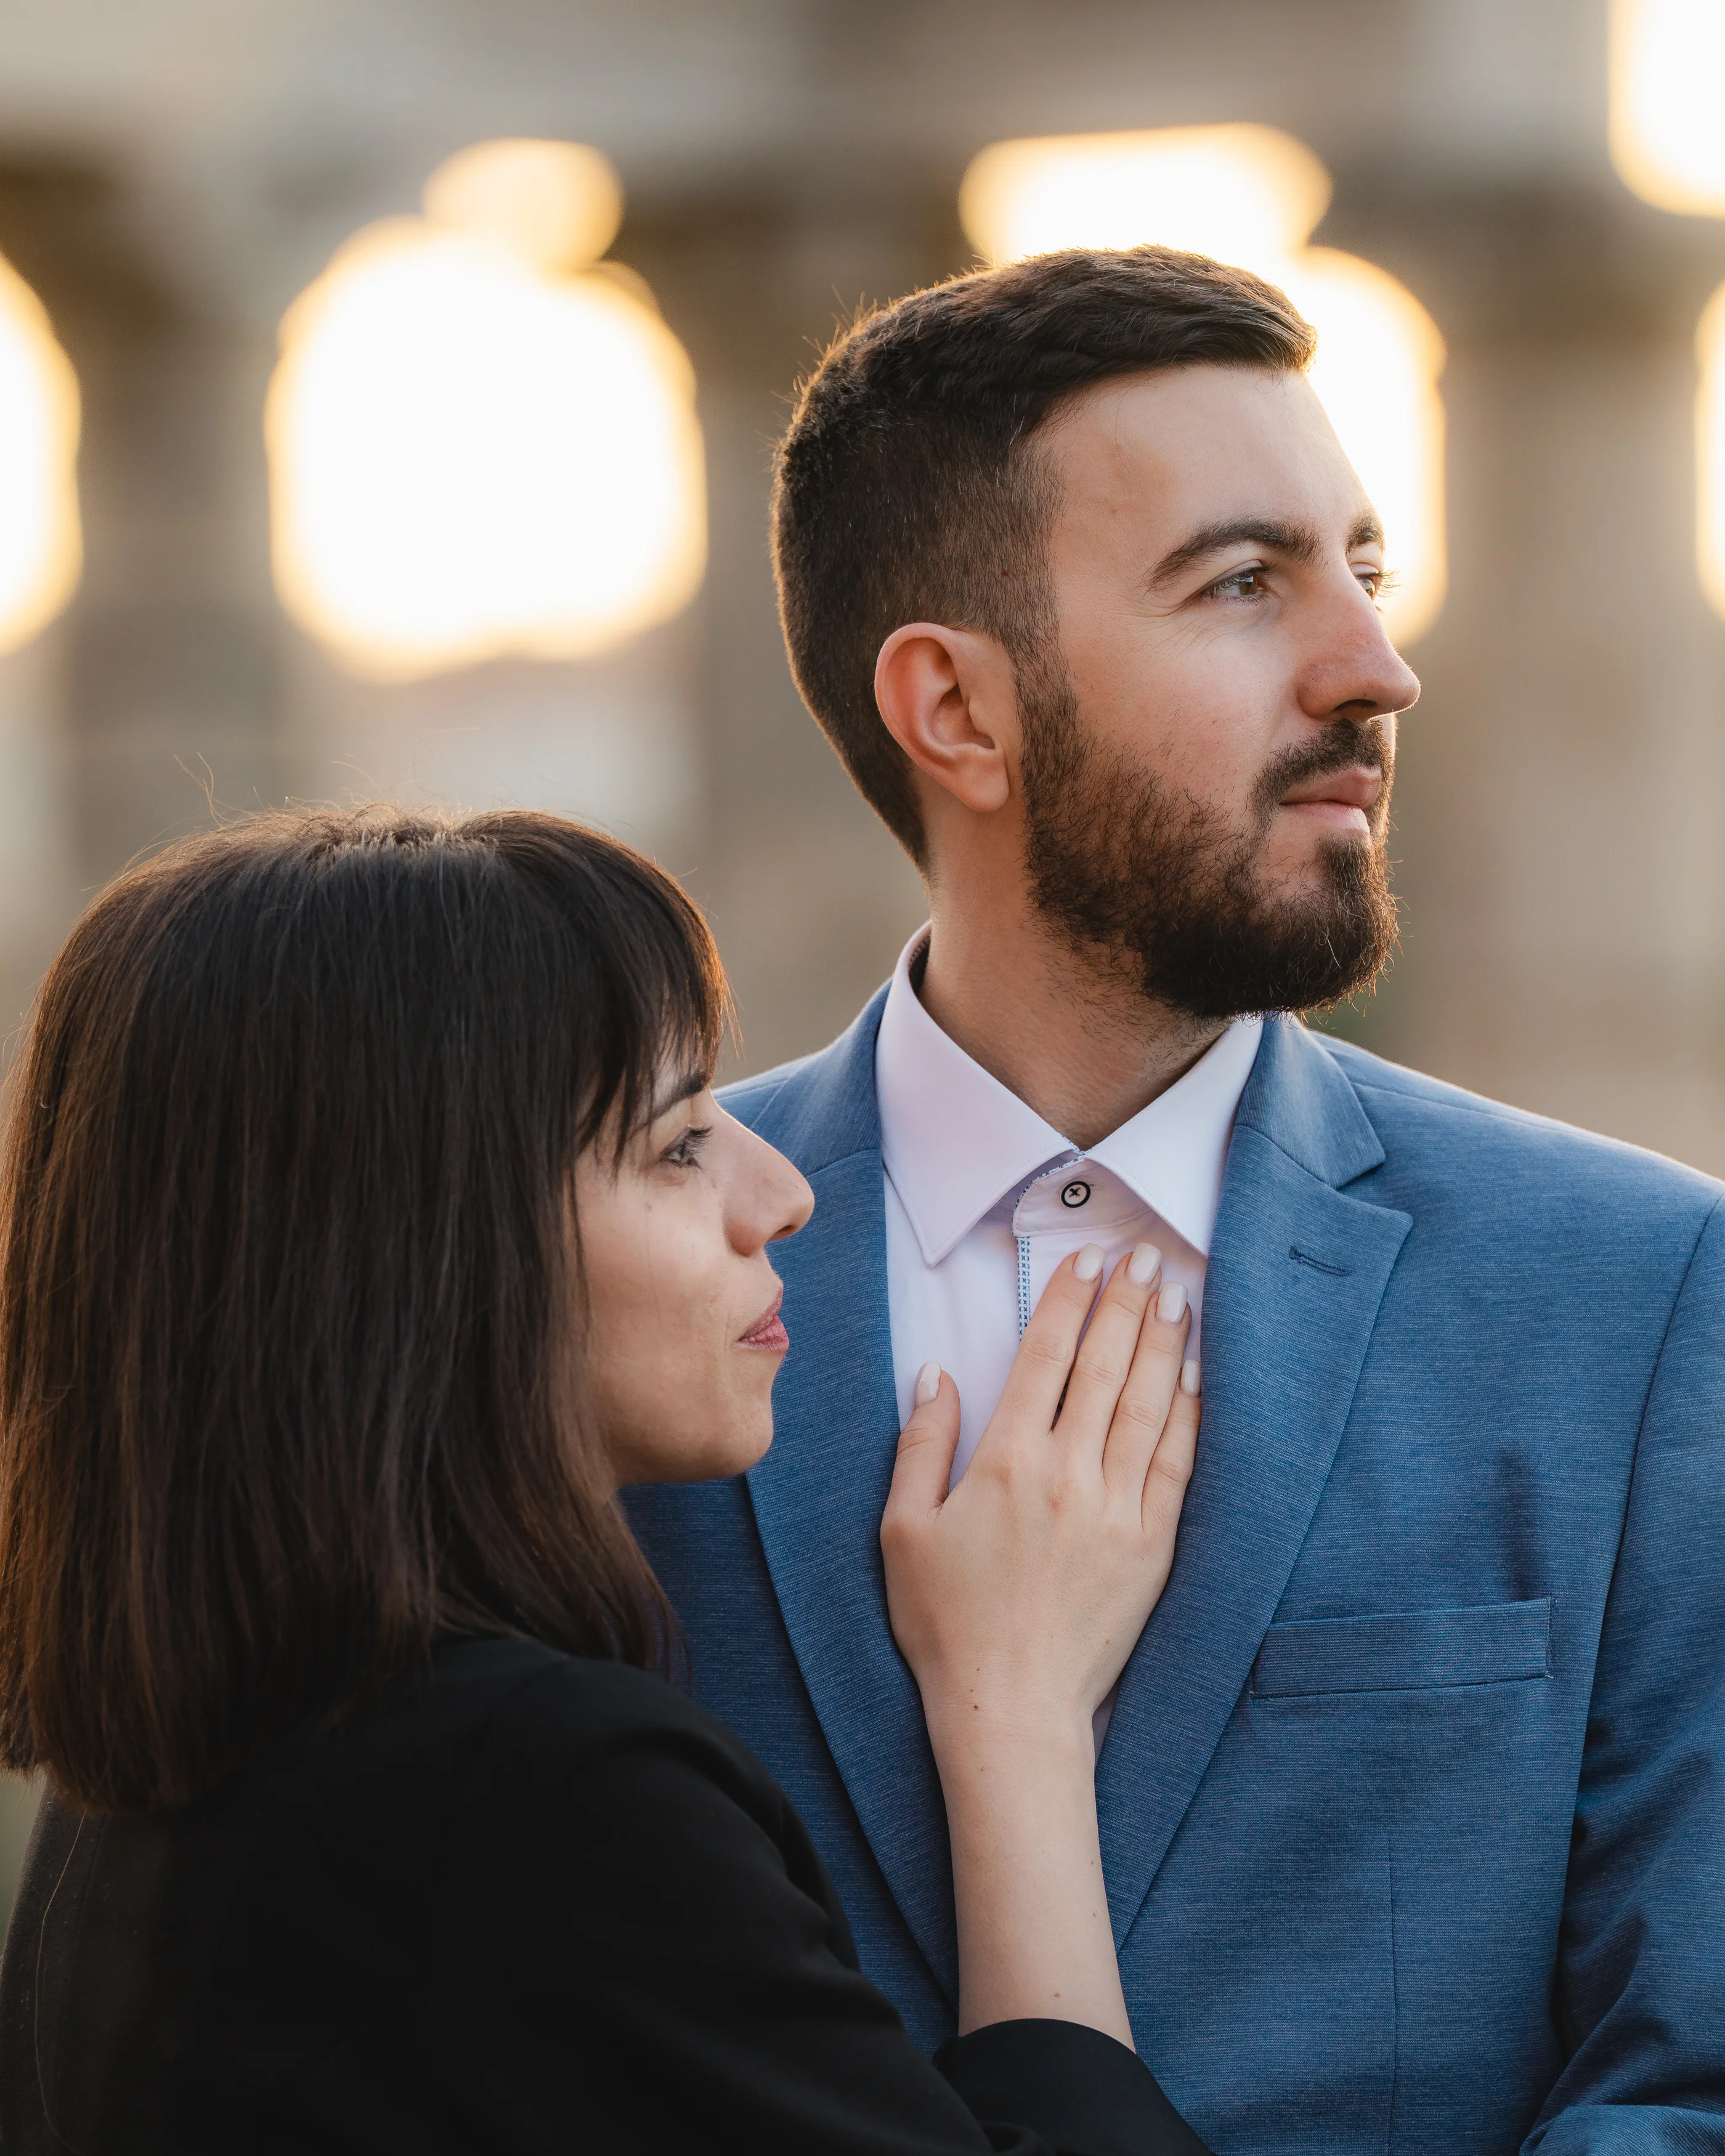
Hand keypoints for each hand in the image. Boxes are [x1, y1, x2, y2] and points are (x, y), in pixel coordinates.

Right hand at [880, 1241, 1198, 1753]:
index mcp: (1006, 1462)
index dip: (1068, 1300)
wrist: (1010, 1709)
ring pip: (1147, 1404)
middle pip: (1106, 1366)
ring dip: (1162, 1342)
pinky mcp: (1152, 1547)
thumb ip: (921, 1444)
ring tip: (1174, 1294)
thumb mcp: (903, 1529)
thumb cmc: (945, 1623)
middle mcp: (1069, 1474)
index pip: (1046, 1357)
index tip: (1086, 1258)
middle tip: (1143, 1255)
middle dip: (1126, 1303)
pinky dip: (1188, 1412)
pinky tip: (1193, 1376)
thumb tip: (937, 1373)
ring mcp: (1118, 1510)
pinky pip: (1176, 1463)